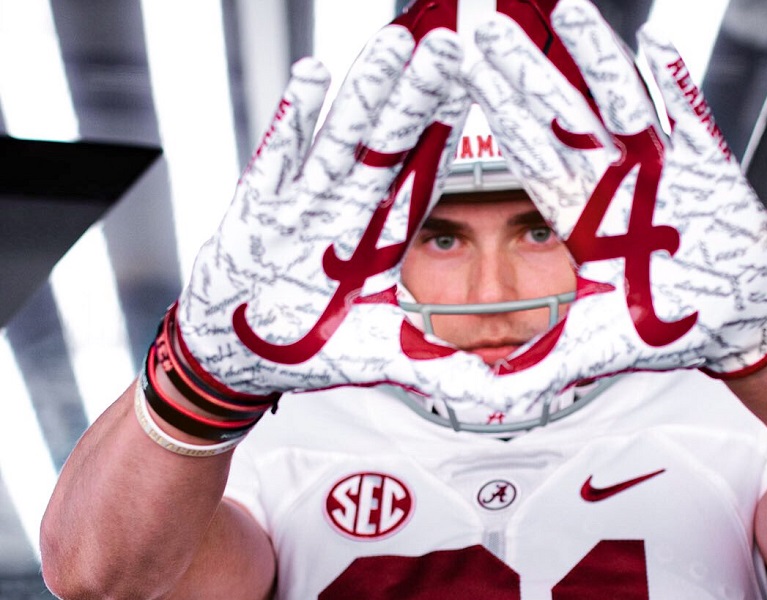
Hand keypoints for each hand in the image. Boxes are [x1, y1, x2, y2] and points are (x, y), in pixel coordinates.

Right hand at [173, 7, 468, 396]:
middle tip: (451, 46)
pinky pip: (278, 154)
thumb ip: (442, 370)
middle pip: (389, 142)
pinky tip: (314, 74)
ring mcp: (302, 200)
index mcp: (380, 235)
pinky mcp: (258, 205)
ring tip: (393, 45)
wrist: (235, 353)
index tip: (482, 92)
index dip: (452, 134)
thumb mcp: (382, 357)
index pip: (424, 176)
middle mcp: (347, 208)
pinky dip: (295, 117)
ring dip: (366, 93)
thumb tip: (504, 394)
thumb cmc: (305, 348)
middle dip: (419, 95)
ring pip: (340, 137)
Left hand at [465, 0, 766, 378]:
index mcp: (581, 214)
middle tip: (485, 25)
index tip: (462, 75)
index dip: (496, 114)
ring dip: (594, 54)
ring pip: (621, 98)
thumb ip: (545, 359)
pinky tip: (655, 41)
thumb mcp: (598, 346)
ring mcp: (661, 165)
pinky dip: (675, 81)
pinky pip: (691, 114)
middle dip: (526, 69)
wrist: (737, 317)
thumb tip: (485, 388)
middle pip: (563, 114)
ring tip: (564, 6)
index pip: (529, 155)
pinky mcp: (709, 162)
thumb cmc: (670, 325)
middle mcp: (614, 180)